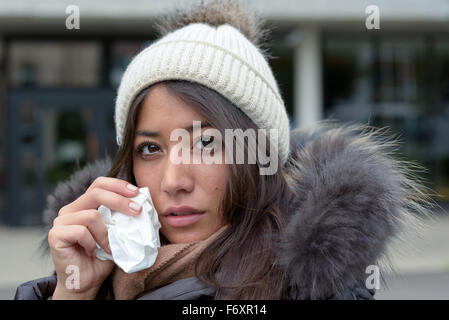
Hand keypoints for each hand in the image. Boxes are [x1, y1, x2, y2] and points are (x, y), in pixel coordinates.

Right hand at [48, 177, 141, 298]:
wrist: (86, 281)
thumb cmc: (102, 257)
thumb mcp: (117, 232)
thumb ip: (123, 217)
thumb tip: (142, 203)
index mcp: (84, 205)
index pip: (99, 184)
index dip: (118, 185)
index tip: (136, 192)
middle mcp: (70, 209)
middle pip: (96, 193)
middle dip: (120, 201)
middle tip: (137, 211)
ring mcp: (61, 221)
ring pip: (91, 215)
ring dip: (106, 233)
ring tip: (109, 247)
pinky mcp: (55, 234)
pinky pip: (81, 231)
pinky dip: (93, 243)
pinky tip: (92, 252)